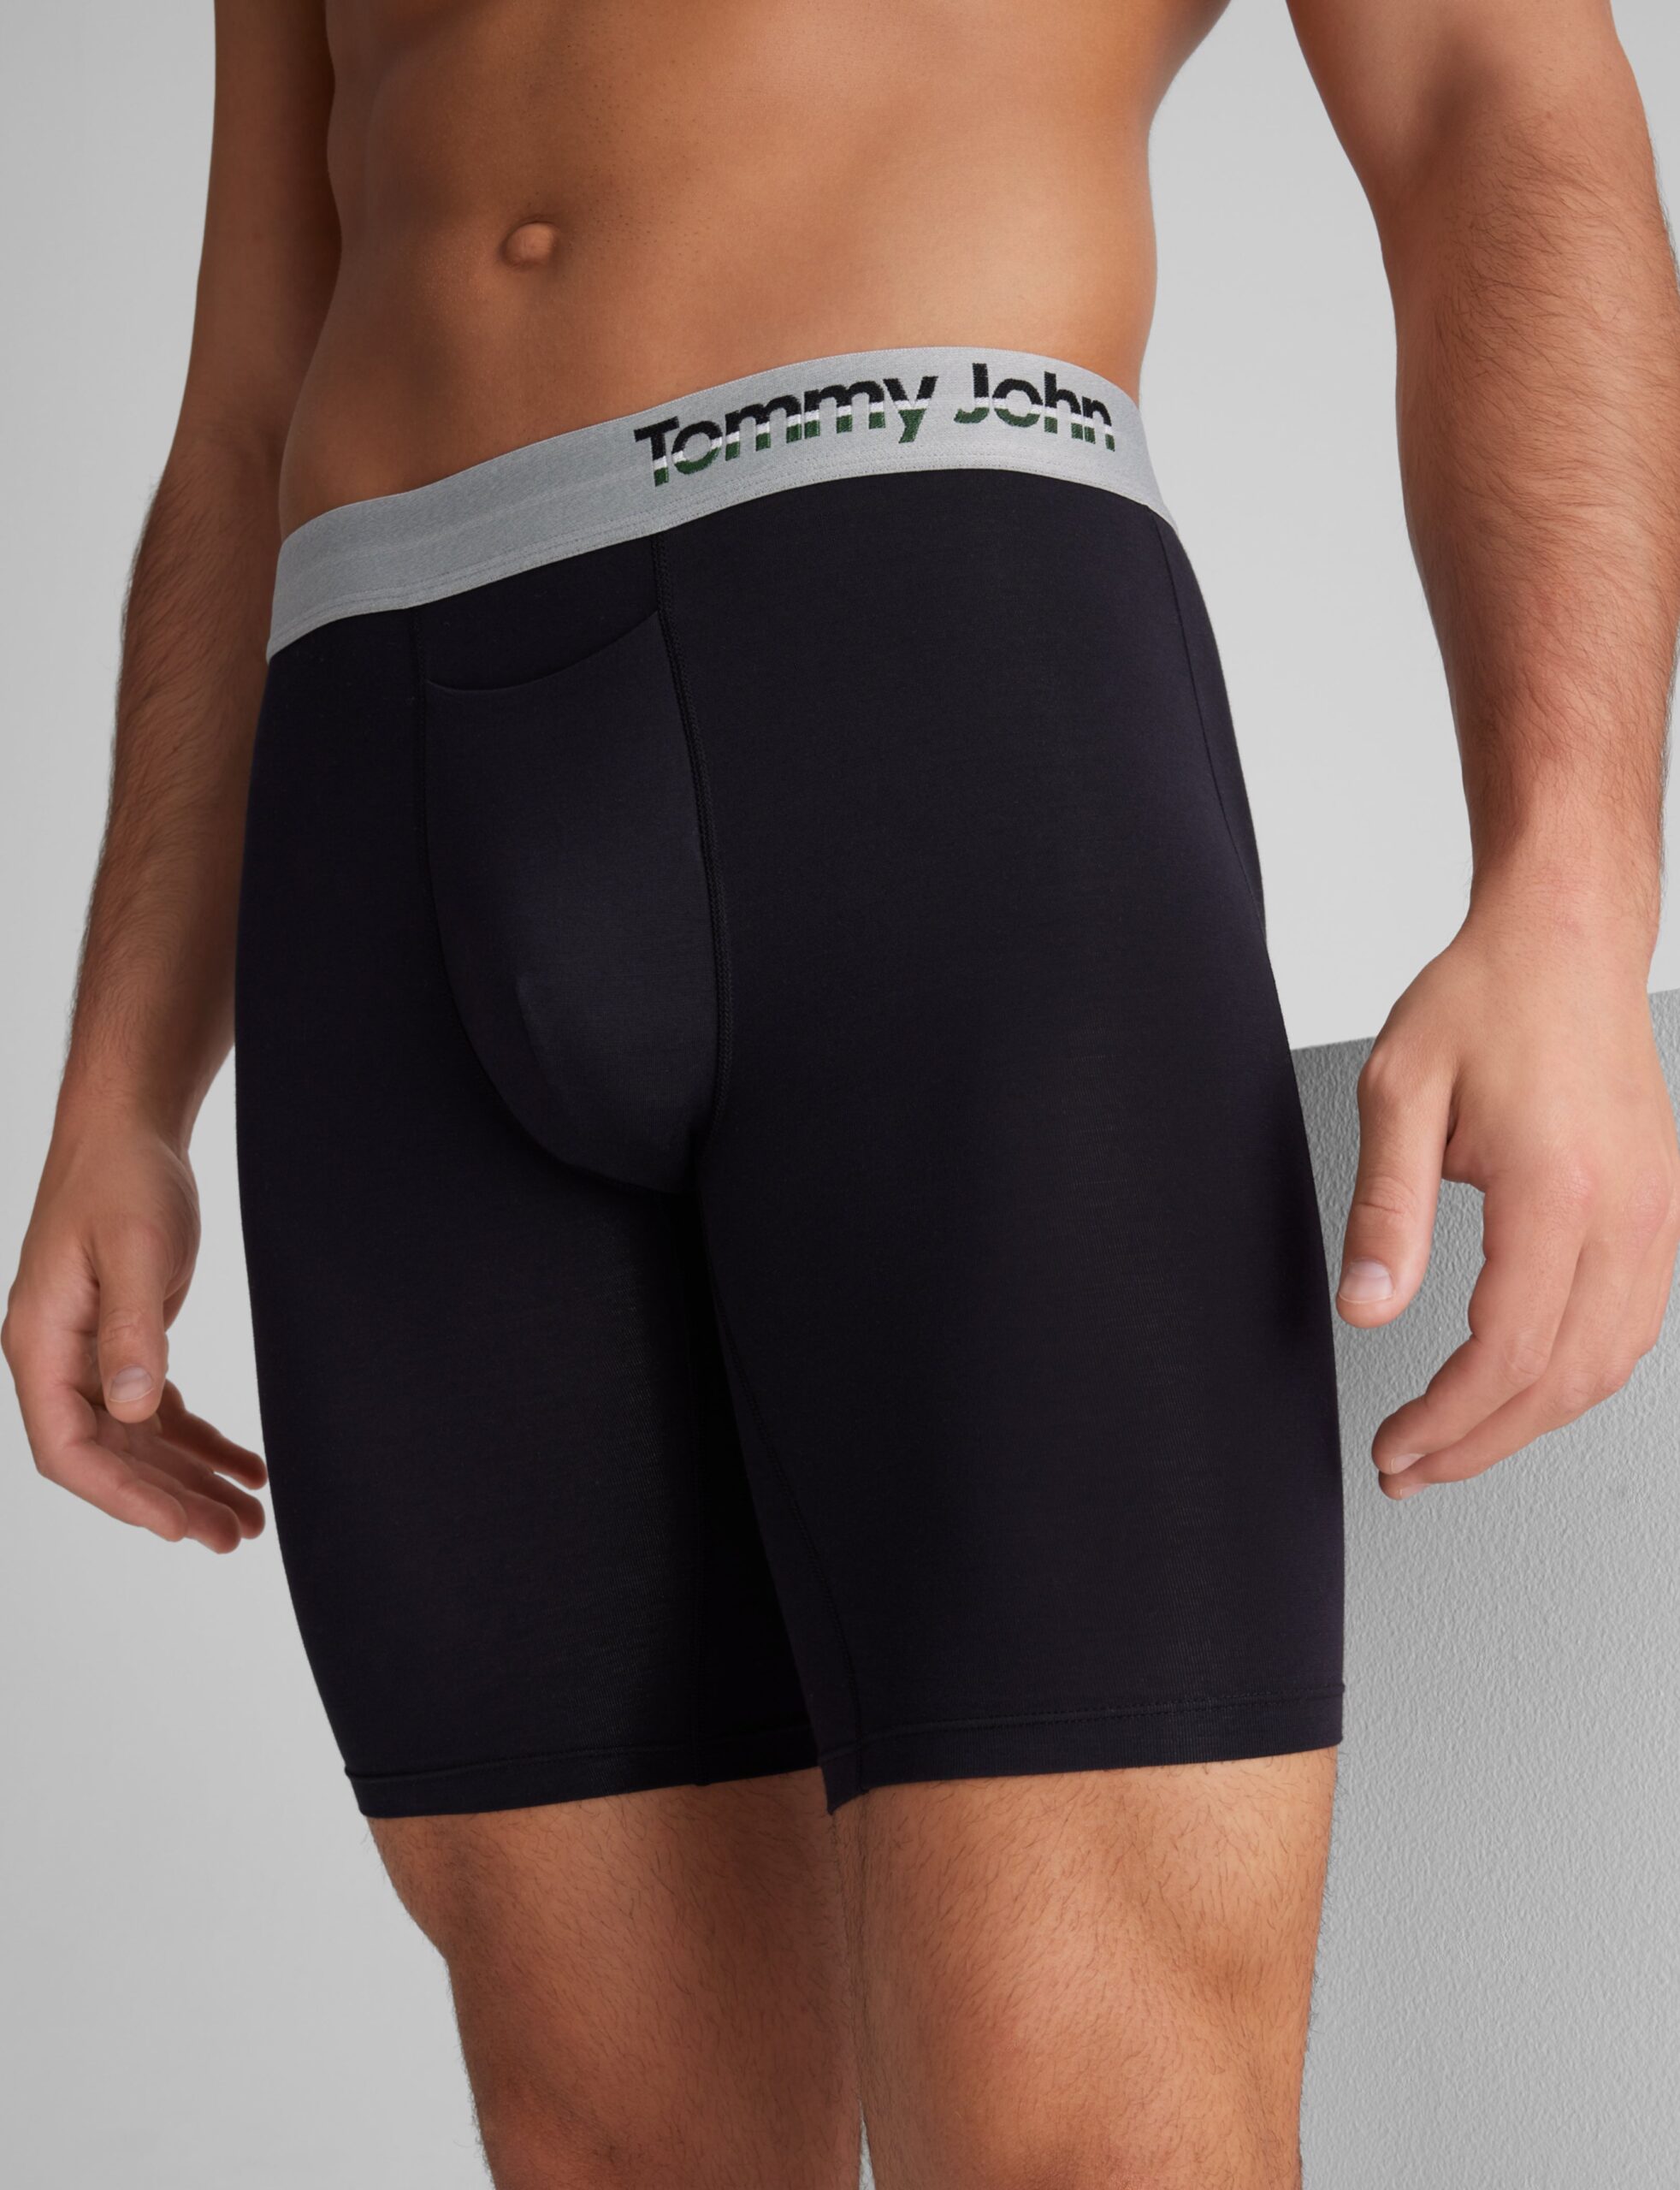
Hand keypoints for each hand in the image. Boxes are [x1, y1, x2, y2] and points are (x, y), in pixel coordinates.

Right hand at [4, 1120, 265, 1548]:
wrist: (130, 1132)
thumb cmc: (122, 1179)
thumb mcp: (133, 1251)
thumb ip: (131, 1330)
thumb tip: (130, 1409)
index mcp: (41, 1344)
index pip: (67, 1448)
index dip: (121, 1495)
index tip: (177, 1526)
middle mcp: (58, 1360)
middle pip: (109, 1459)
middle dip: (169, 1503)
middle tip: (232, 1537)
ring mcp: (90, 1356)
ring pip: (138, 1443)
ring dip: (190, 1482)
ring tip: (246, 1520)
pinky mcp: (127, 1344)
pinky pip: (158, 1413)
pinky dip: (200, 1443)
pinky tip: (244, 1467)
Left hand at [1337, 892, 1679, 1498]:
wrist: (1564, 942)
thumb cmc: (1486, 999)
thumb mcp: (1398, 1091)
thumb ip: (1386, 1209)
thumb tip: (1365, 1309)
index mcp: (1556, 1187)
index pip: (1510, 1350)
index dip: (1449, 1420)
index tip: (1396, 1447)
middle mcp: (1625, 1210)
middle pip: (1565, 1379)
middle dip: (1482, 1442)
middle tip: (1411, 1468)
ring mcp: (1656, 1214)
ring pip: (1609, 1365)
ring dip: (1531, 1420)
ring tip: (1454, 1443)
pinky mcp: (1660, 1210)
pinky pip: (1632, 1326)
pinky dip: (1576, 1376)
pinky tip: (1523, 1389)